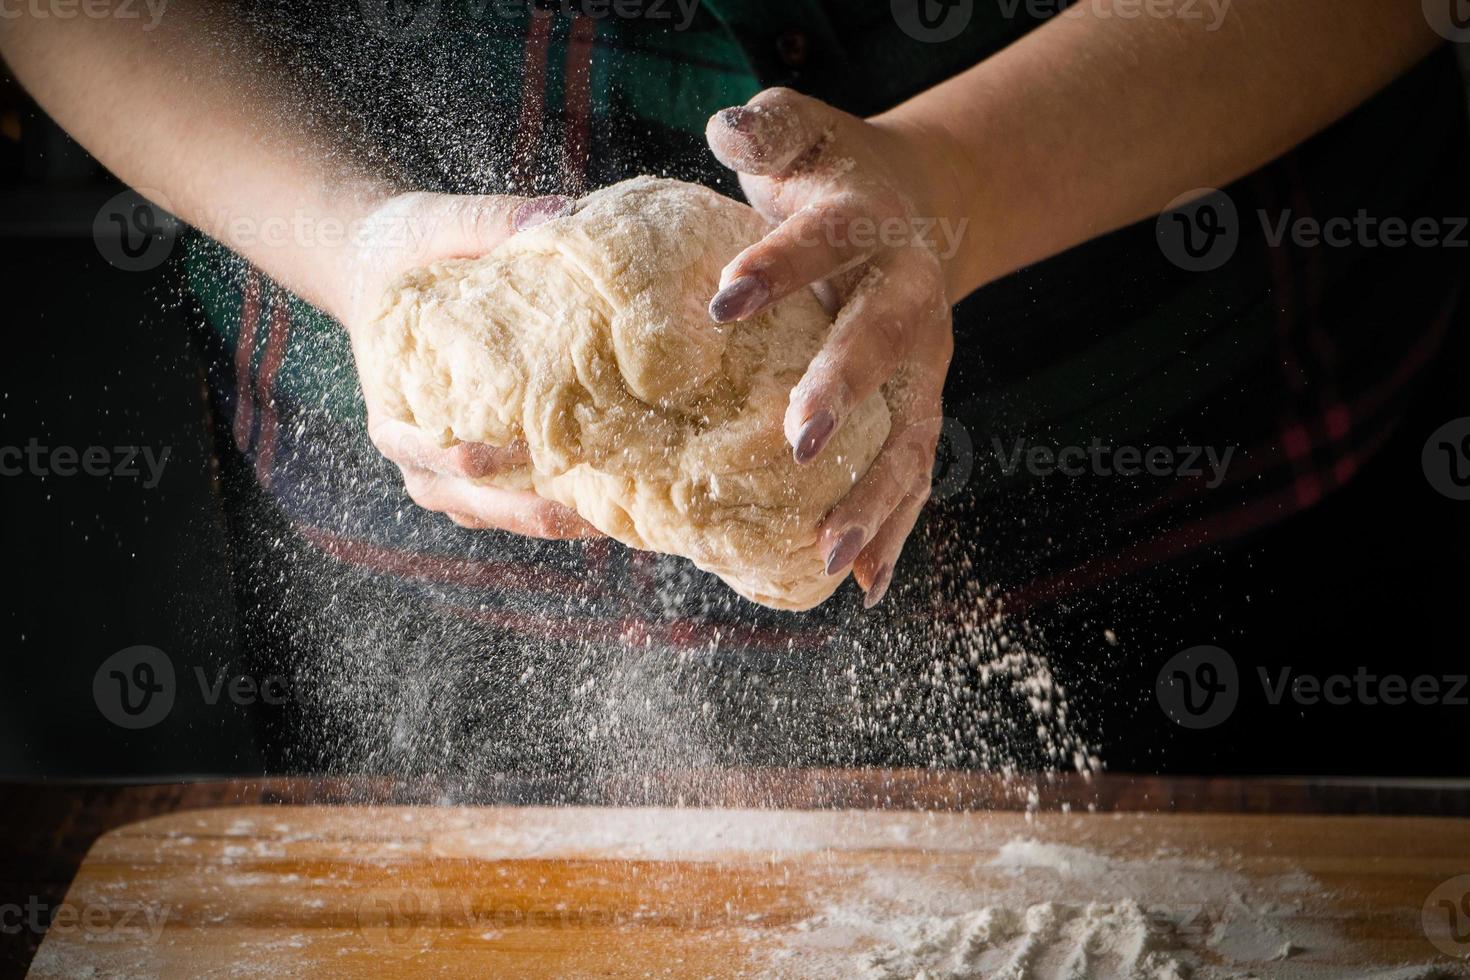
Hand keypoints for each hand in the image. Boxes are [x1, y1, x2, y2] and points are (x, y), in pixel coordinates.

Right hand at [332, 191, 601, 539]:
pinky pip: (508, 505)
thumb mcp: (441, 225)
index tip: (518, 454)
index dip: (477, 457)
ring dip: (547, 518)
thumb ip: (494, 223)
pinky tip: (601, 507)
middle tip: (588, 507)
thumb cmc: (410, 251)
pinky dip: (549, 510)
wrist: (383, 268)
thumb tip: (564, 214)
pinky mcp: (474, 470)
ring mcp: (443, 469)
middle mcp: (414, 451)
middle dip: (528, 507)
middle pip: (471, 499)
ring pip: (493, 514)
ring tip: (608, 515)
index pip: (434, 450)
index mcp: (395, 406)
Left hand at [705, 88, 964, 606]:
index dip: (778, 269)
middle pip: (881, 346)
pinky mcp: (921, 406)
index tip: (724, 300)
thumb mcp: (803, 132)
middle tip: (797, 443)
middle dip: (843, 395)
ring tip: (828, 556)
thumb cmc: (835, 176)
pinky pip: (915, 474)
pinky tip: (864, 586)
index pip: (823, 245)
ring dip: (873, 497)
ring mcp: (925, 362)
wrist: (922, 205)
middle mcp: (908, 298)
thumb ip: (768, 127)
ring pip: (908, 434)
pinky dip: (895, 530)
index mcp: (868, 228)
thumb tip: (726, 129)